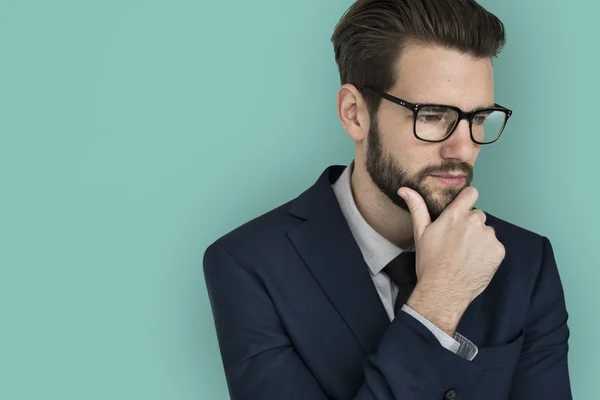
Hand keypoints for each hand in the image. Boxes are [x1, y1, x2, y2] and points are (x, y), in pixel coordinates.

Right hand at [398, 186, 505, 334]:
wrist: (444, 291)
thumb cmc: (429, 262)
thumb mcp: (420, 233)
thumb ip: (417, 207)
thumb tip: (404, 189)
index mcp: (455, 215)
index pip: (471, 193)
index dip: (467, 199)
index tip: (462, 209)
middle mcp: (475, 222)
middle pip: (477, 215)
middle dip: (470, 225)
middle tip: (457, 242)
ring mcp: (488, 237)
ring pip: (486, 232)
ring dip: (479, 239)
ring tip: (465, 255)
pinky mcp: (498, 251)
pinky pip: (494, 246)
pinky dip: (487, 253)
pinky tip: (474, 262)